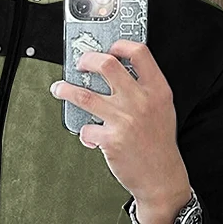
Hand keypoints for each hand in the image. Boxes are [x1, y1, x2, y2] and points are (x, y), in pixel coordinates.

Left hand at [50, 39, 189, 208]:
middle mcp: (140, 101)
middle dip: (87, 60)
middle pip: (107, 65)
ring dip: (65, 90)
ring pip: (83, 95)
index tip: (109, 48)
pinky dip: (84, 132)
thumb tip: (119, 74)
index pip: (139, 53)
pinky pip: (86, 129)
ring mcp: (124, 120)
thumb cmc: (159, 145)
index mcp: (157, 91)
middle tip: (80, 64)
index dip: (120, 45)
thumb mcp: (162, 110)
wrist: (161, 178)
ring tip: (59, 89)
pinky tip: (88, 135)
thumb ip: (145, 90)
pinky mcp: (110, 140)